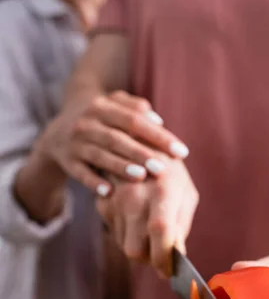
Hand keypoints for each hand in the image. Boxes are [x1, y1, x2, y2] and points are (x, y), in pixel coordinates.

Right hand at [39, 91, 189, 196]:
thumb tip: (158, 121)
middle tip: (162, 168)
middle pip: (117, 139)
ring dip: (120, 166)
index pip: (135, 120)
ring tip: (141, 176)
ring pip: (99, 156)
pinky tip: (109, 192)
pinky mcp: (66, 161)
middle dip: (141, 153)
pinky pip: (80, 173)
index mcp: (103, 107)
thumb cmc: (100, 120)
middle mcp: (87, 123)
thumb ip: (136, 109)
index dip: (159, 136)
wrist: (57, 131)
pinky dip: (94, 182)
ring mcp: (74, 143)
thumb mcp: (114, 107)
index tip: (181, 152)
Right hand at [96, 155, 198, 275]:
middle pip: (134, 250)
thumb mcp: (186, 194)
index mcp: (163, 192)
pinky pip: (114, 234)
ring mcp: (114, 200)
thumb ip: (181, 227)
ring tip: (149, 226)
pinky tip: (135, 216)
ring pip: (122, 245)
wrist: (136, 144)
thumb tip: (177, 260)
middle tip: (160, 252)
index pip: (160, 235)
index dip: (164, 260)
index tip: (169, 272)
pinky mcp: (102, 203)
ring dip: (138, 246)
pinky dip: (126, 233)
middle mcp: (135, 197)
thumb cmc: (170, 173)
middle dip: (148, 259)